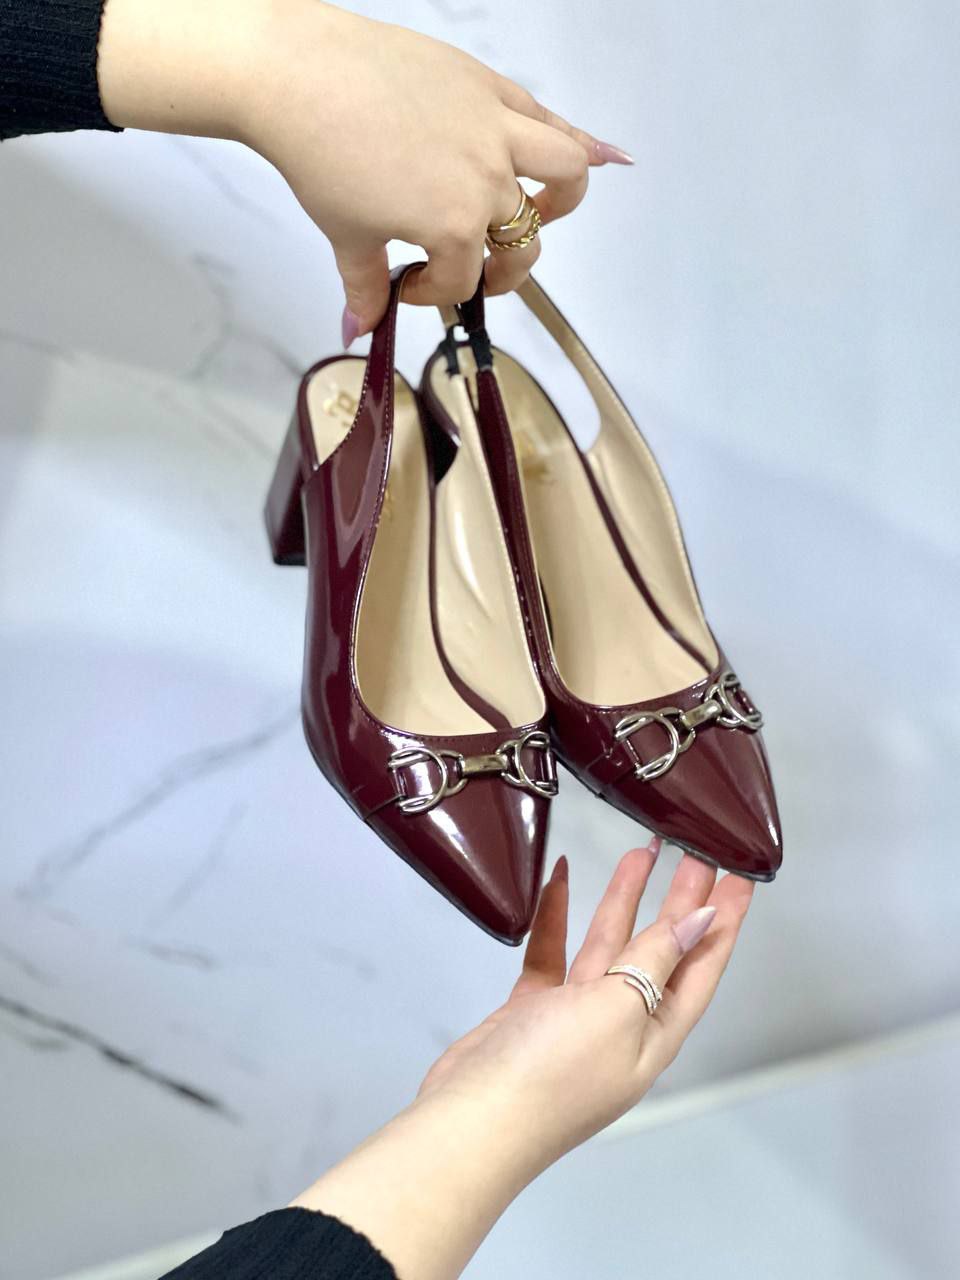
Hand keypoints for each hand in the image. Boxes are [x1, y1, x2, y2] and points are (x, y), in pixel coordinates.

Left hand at [97, 0, 633, 340]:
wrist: (298, 76)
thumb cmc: (318, 154)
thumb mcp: (345, 235)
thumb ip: (365, 286)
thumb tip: (360, 329)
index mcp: (453, 226)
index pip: (462, 280)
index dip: (435, 293)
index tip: (406, 287)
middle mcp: (487, 180)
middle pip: (520, 245)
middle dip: (501, 270)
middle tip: (475, 270)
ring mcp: (495, 129)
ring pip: (565, 172)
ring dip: (564, 201)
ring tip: (545, 212)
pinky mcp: (489, 86)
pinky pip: (548, 116)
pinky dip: (581, 138)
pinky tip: (604, 154)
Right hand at [291, 841, 754, 1279]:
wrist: (472, 1120)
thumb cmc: (554, 1071)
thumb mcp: (618, 1010)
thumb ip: (657, 959)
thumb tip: (701, 921)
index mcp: (655, 1032)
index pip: (701, 966)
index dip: (722, 921)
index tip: (740, 876)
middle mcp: (623, 1024)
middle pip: (660, 951)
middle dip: (679, 902)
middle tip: (695, 850)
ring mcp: (576, 1018)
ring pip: (609, 945)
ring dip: (624, 900)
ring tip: (640, 851)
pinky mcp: (534, 1009)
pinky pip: (553, 952)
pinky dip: (557, 917)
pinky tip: (559, 879)